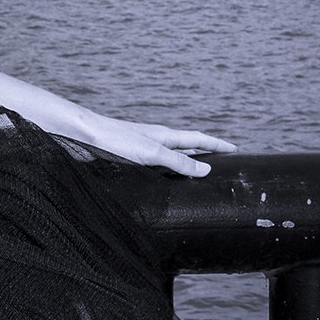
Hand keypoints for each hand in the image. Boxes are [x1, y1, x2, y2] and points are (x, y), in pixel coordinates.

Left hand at [75, 116, 236, 178]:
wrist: (84, 136)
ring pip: (170, 158)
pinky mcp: (129, 159)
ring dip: (184, 165)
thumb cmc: (117, 140)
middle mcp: (155, 141)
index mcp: (165, 136)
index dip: (217, 144)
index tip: (235, 148)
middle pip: (186, 147)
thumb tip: (206, 169)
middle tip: (221, 165)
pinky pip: (155, 167)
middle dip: (204, 154)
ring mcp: (142, 150)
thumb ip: (178, 161)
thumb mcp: (153, 153)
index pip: (198, 139)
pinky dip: (165, 174)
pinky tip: (162, 184)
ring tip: (197, 178)